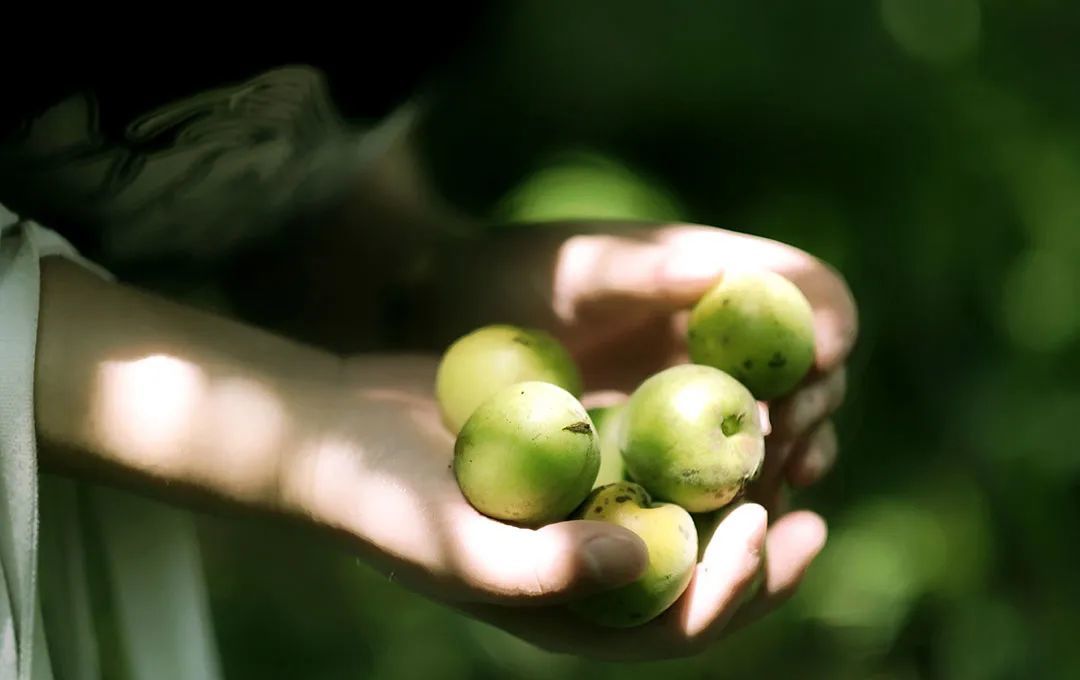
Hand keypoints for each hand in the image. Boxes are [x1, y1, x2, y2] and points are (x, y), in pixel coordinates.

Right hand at [279, 355, 824, 660]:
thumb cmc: (382, 496)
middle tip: (812, 505)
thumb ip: (537, 569)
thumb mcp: (450, 538)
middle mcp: (589, 574)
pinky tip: (731, 402)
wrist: (338, 432)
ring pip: (691, 519)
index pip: (676, 627)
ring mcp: (588, 516)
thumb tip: (641, 563)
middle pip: (701, 583)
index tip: (766, 524)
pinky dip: (699, 445)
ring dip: (743, 496)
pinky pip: (659, 462)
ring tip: (794, 452)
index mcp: (568, 616)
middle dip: (762, 557)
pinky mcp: (582, 463)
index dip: (734, 591)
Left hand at [420, 222, 856, 508]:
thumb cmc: (514, 276)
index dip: (827, 324)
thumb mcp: (572, 268)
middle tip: (787, 448)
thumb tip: (714, 272)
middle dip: (813, 407)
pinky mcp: (674, 437)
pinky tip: (727, 512)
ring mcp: (705, 386)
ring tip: (768, 483)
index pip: (810, 290)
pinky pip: (728, 464)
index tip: (815, 363)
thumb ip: (639, 269)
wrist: (454, 318)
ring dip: (788, 456)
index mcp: (721, 273)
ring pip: (780, 424)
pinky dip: (740, 486)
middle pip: (809, 370)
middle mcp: (728, 332)